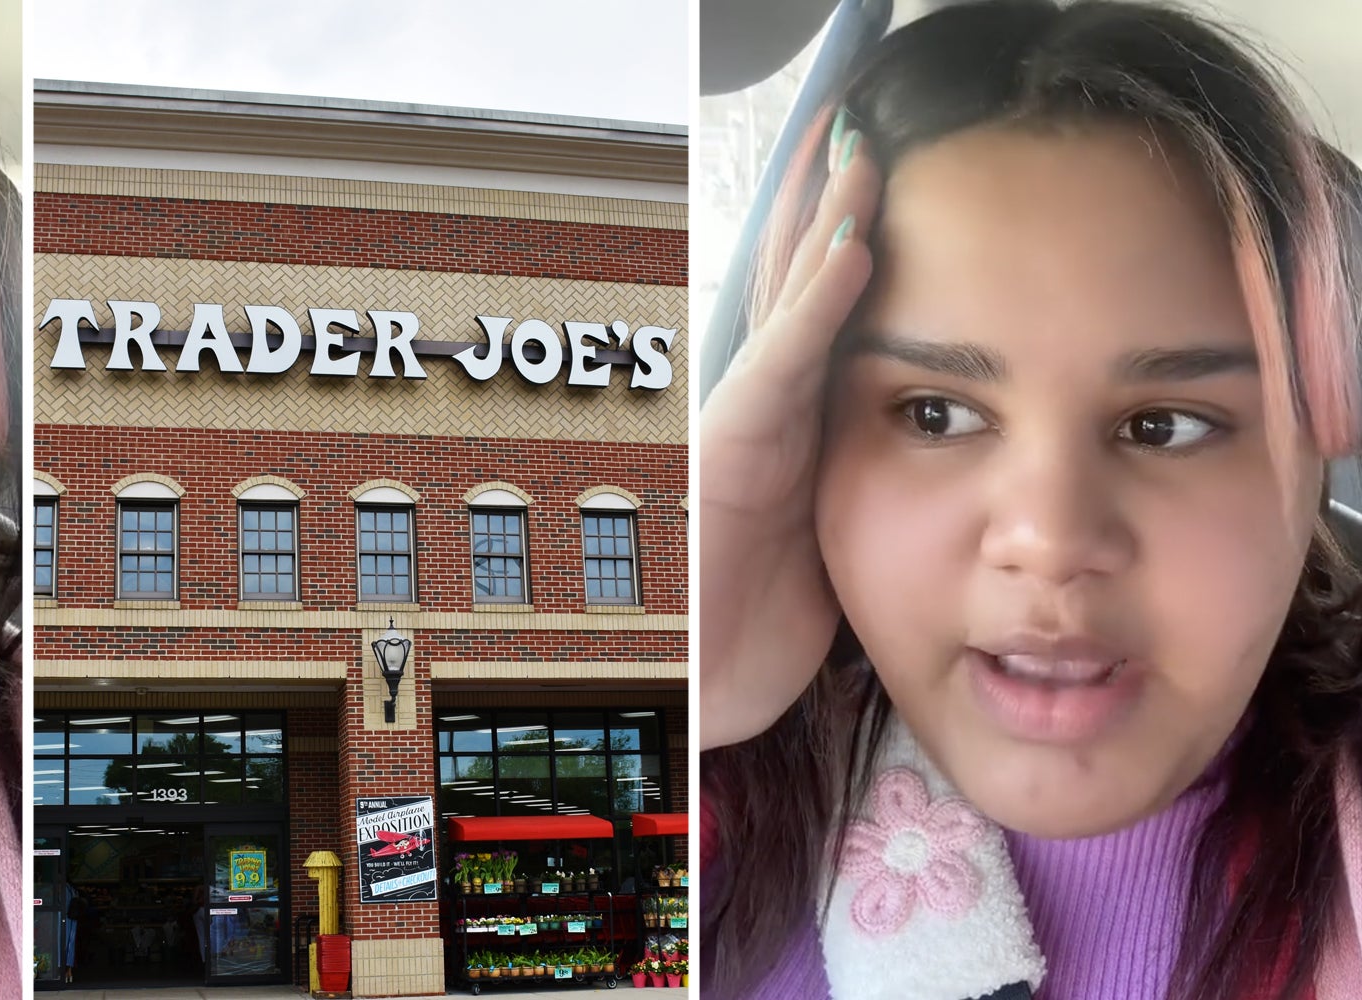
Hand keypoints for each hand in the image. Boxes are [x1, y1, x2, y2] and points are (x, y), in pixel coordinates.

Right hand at [700, 116, 882, 748]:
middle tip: (852, 128)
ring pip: (785, 306)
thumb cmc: (753, 628)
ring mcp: (741, 425)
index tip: (876, 182)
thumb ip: (852, 488)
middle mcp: (760, 412)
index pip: (819, 319)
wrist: (695, 691)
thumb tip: (919, 467)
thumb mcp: (828, 544)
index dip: (844, 248)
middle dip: (821, 208)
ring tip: (860, 155)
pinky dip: (818, 304)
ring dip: (825, 226)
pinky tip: (851, 247)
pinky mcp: (734, 452)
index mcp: (790, 428)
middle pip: (791, 288)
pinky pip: (783, 365)